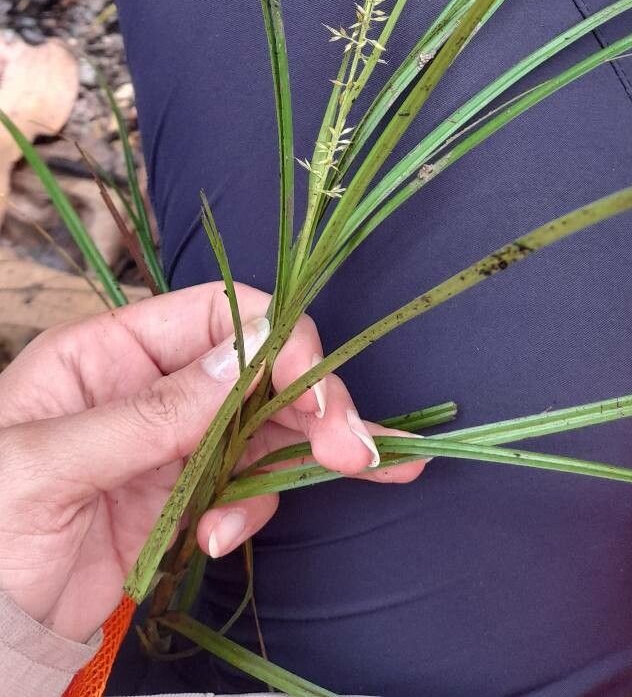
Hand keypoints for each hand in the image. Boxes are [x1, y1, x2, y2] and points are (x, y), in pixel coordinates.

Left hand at [0, 283, 424, 642]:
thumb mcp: (48, 465)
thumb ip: (150, 412)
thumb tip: (250, 353)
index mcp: (107, 352)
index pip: (215, 316)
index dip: (276, 340)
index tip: (317, 386)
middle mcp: (144, 389)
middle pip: (254, 372)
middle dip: (312, 404)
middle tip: (358, 450)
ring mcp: (164, 448)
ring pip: (261, 431)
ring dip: (297, 459)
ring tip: (330, 484)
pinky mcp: (176, 504)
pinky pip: (240, 489)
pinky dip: (251, 510)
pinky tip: (223, 540)